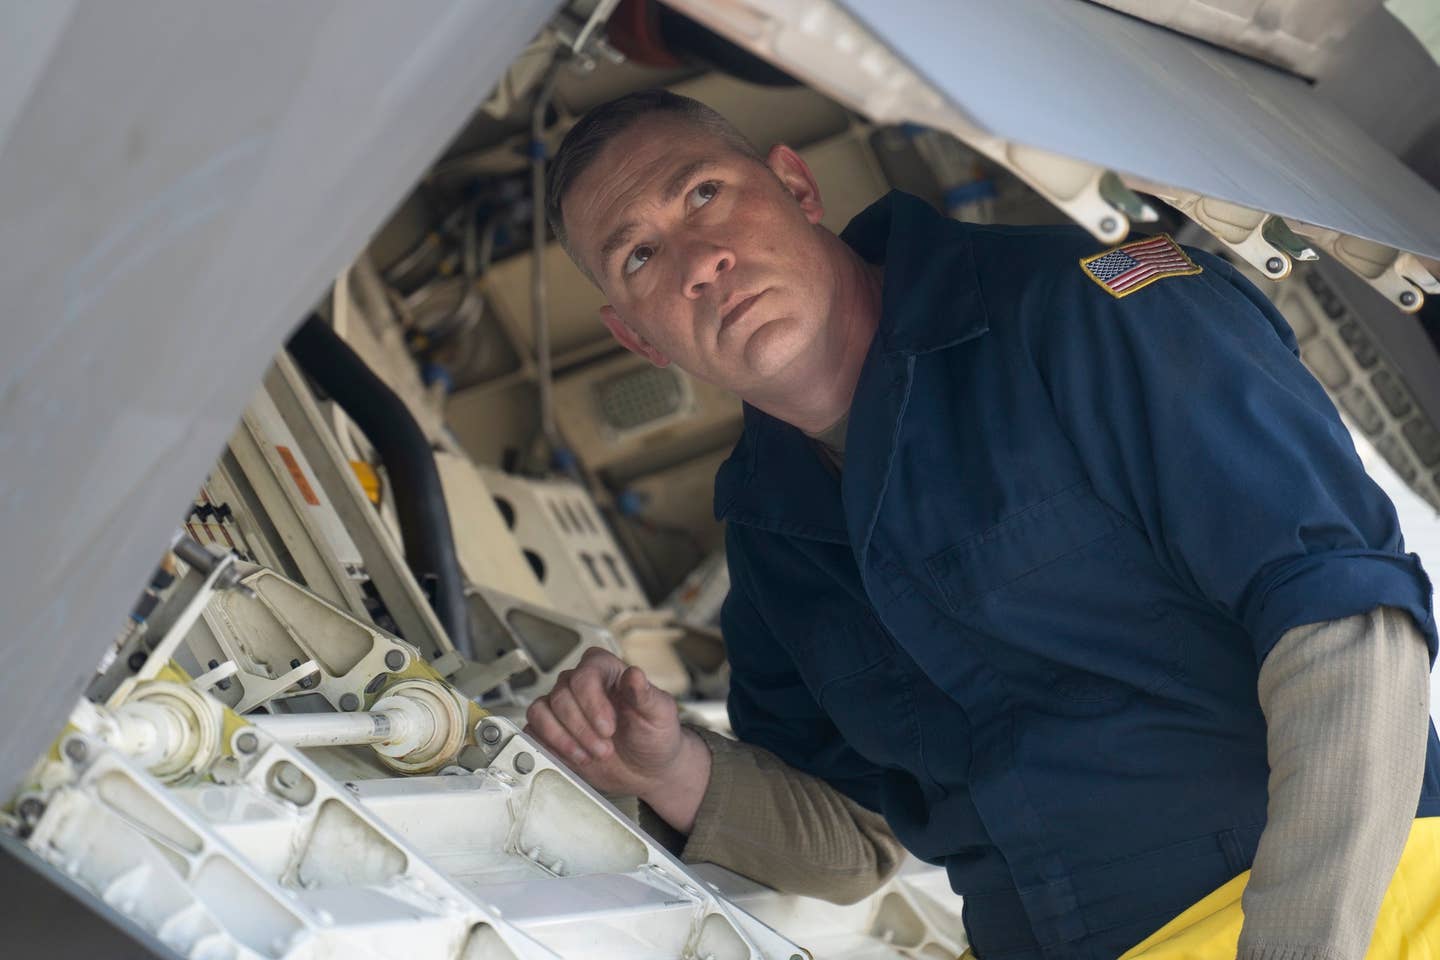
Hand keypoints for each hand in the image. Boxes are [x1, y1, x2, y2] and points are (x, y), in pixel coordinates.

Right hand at [524, 647, 685, 797]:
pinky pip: (532, 731)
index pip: (585, 675)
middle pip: (561, 696)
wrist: (648, 769)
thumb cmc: (655, 736)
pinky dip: (548, 747)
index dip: (592, 704)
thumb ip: (646, 694)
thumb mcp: (660, 715)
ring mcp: (563, 707)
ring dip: (563, 739)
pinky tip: (573, 758)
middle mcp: (580, 684)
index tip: (608, 729)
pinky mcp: (550, 730)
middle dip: (582, 729)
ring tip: (588, 756)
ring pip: (540, 711)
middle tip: (604, 749)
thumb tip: (634, 673)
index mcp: (606, 670)